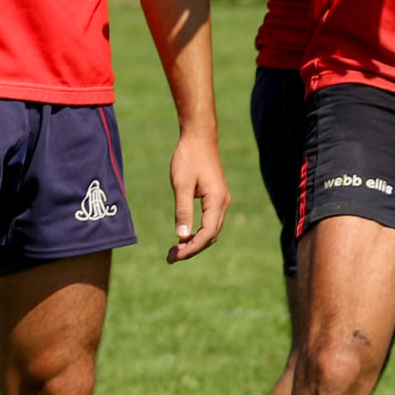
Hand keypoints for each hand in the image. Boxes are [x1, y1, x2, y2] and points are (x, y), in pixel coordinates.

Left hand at [167, 130, 230, 263]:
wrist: (199, 137)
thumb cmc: (189, 158)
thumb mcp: (181, 184)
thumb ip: (182, 210)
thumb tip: (181, 236)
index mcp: (216, 200)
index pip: (207, 233)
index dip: (191, 248)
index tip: (174, 255)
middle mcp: (223, 203)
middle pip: (211, 235)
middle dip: (192, 249)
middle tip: (170, 257)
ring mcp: (221, 200)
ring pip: (211, 230)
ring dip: (195, 242)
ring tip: (175, 250)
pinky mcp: (216, 197)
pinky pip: (210, 222)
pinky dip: (198, 232)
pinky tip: (183, 235)